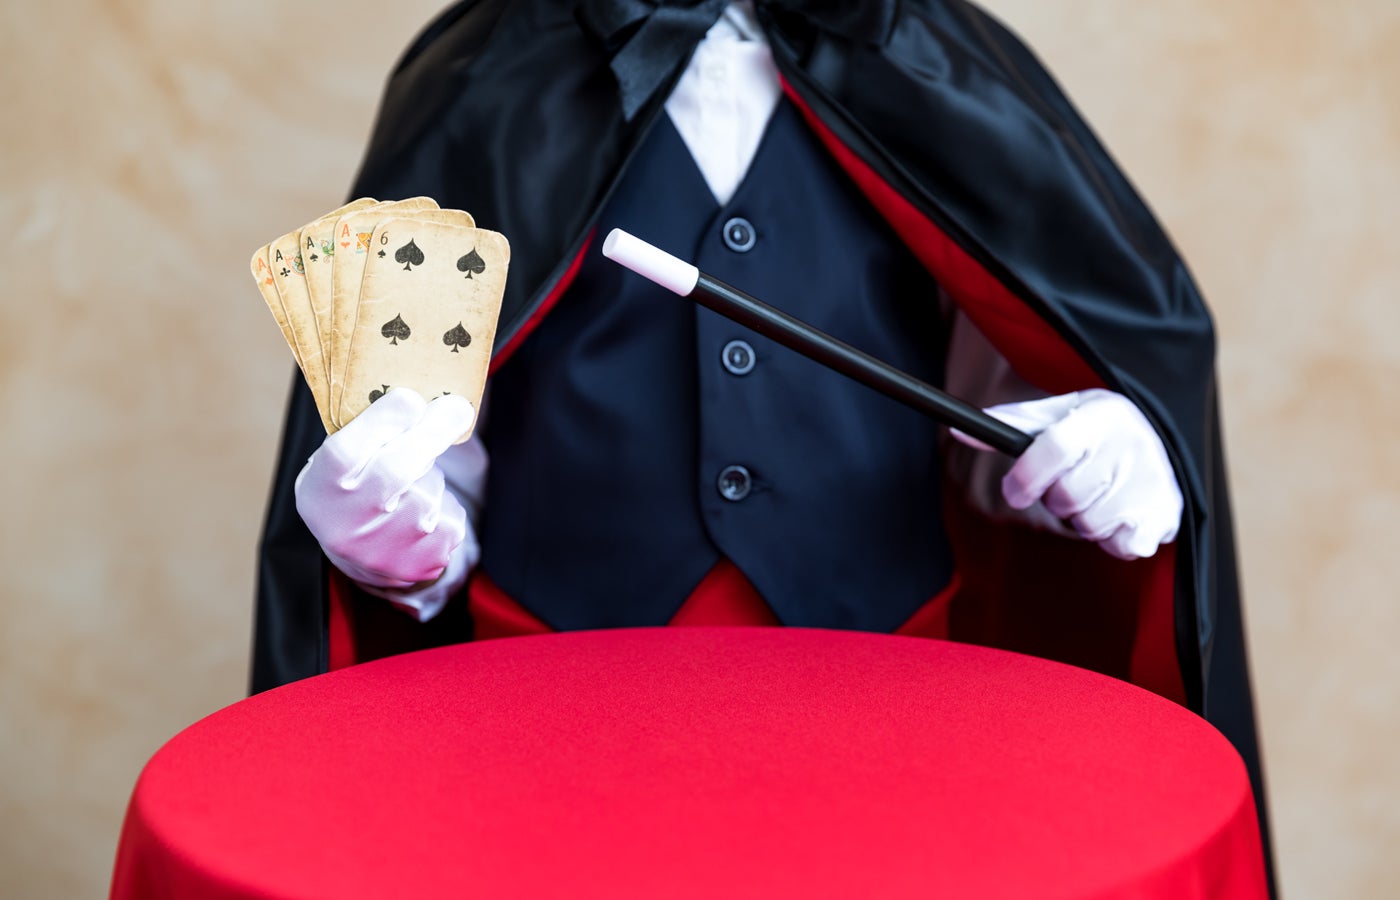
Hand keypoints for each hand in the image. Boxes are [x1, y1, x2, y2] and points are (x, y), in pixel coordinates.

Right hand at [294, 389, 478, 599]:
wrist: (362, 557)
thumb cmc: (354, 489)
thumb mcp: (340, 463)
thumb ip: (365, 432)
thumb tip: (417, 398)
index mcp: (319, 491)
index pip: (345, 453)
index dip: (381, 423)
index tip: (411, 399)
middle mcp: (346, 526)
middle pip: (394, 471)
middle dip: (431, 433)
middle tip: (456, 408)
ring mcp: (384, 551)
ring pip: (429, 493)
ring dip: (432, 476)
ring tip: (414, 483)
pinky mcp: (420, 564)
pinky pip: (450, 517)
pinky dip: (446, 504)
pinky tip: (425, 512)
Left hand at [953, 389, 1182, 559]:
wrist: (1165, 445)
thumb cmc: (1099, 432)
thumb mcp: (1061, 415)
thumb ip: (1014, 424)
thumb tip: (961, 432)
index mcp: (1102, 416)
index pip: (1054, 448)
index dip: (1026, 475)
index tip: (1013, 491)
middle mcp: (1132, 445)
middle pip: (1066, 496)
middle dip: (1055, 500)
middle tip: (1067, 487)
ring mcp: (1153, 481)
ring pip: (1089, 525)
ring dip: (1083, 519)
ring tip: (1097, 496)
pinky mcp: (1166, 515)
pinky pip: (1121, 546)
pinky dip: (1112, 539)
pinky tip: (1119, 516)